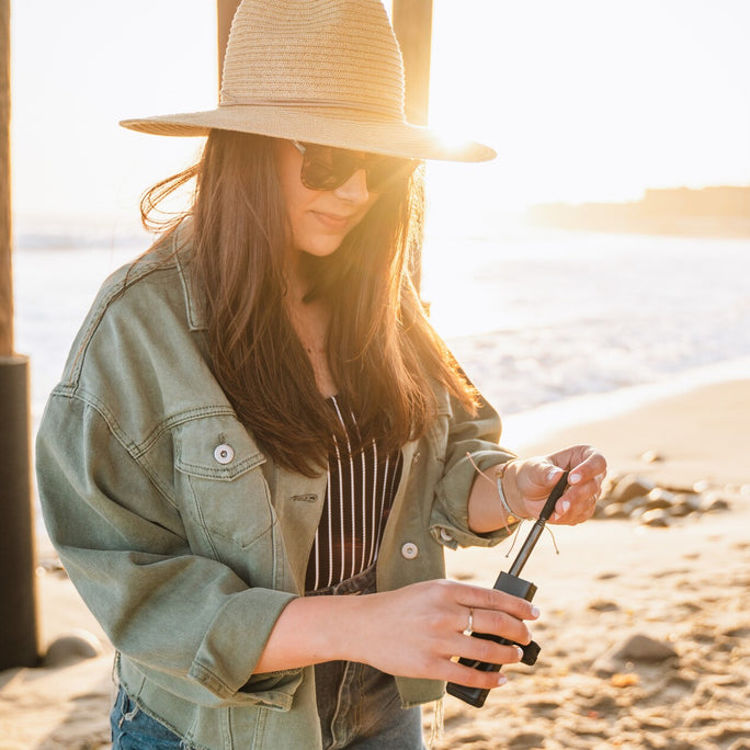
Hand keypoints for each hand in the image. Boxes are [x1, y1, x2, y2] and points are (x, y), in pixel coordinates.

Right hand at [351, 579, 538, 689]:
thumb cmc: (400, 607)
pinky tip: (500, 679)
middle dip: (519, 633)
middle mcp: (444, 612)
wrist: (363, 625)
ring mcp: (437, 640)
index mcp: (445, 589)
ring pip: (487, 650)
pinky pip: (469, 675)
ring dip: (508, 656)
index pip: (492, 597)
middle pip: (496, 623)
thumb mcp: (429, 590)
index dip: (518, 607)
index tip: (534, 614)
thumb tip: (494, 613)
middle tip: (527, 638)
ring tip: (515, 657)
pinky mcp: (430, 665)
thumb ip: (458, 599)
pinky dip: (490, 679)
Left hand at [505, 444, 606, 524]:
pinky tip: (555, 515)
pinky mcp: (584, 509)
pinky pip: (581, 515)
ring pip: (588, 502)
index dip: (588, 470)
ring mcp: (589, 493)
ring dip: (571, 509)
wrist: (526, 493)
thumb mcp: (534, 468)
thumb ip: (544, 471)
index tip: (571, 479)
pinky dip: (568, 517)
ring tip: (555, 511)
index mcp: (582, 455)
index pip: (597, 461)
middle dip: (576, 495)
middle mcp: (590, 474)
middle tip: (560, 504)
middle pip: (594, 485)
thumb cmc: (532, 473)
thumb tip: (557, 475)